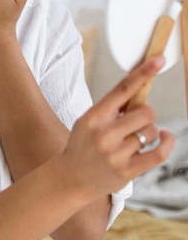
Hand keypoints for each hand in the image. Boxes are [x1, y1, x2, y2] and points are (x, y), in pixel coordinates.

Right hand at [62, 55, 174, 198]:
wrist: (71, 178)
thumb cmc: (83, 145)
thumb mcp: (88, 121)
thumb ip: (111, 108)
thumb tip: (139, 89)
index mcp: (93, 116)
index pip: (123, 89)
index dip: (143, 73)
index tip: (159, 60)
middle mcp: (104, 134)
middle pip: (145, 111)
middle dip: (146, 113)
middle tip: (136, 120)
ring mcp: (116, 154)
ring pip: (151, 131)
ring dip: (149, 132)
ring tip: (135, 139)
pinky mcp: (127, 171)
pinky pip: (159, 153)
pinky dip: (167, 143)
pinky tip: (164, 137)